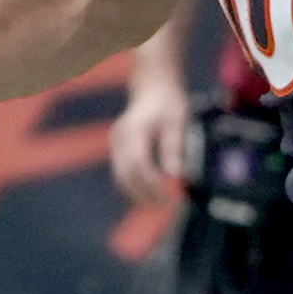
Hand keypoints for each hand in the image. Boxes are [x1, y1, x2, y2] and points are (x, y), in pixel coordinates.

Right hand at [110, 62, 194, 203]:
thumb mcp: (177, 122)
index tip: (169, 197)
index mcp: (134, 130)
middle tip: (165, 207)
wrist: (153, 86)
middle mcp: (120, 138)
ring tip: (159, 204)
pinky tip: (150, 194)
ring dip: (137, 193)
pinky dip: (134, 185)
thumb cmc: (168, 102)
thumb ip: (173, 148)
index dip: (152, 185)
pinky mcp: (117, 147)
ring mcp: (115, 143)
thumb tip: (175, 176)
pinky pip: (122, 172)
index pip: (140, 166)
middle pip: (125, 175)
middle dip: (144, 194)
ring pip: (120, 176)